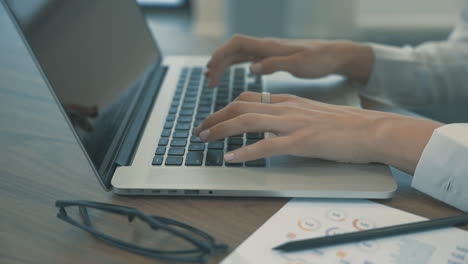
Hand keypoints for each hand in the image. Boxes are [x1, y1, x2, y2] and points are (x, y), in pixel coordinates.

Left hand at [193, 92, 442, 173]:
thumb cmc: (347, 126)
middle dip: (216, 117)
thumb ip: (293, 117)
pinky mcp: (301, 142)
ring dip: (221, 130)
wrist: (373, 130)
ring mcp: (293, 124)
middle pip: (240, 106)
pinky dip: (244, 153)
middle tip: (201, 129)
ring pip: (247, 122)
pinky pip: (265, 146)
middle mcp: (287, 108)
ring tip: (206, 139)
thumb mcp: (314, 114)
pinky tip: (231, 158)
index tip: (216, 117)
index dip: (228, 108)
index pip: (249, 98)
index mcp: (290, 101)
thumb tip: (275, 127)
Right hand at [205, 35, 373, 86]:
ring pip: (238, 55)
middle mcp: (265, 47)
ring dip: (224, 65)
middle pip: (233, 50)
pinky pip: (247, 59)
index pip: (237, 44)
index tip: (210, 70)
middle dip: (218, 64)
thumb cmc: (319, 60)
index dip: (221, 55)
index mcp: (269, 47)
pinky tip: (232, 74)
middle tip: (209, 82)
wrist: (334, 55)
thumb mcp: (299, 64)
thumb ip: (274, 64)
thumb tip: (251, 68)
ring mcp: (268, 52)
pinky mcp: (272, 57)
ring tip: (212, 80)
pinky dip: (235, 66)